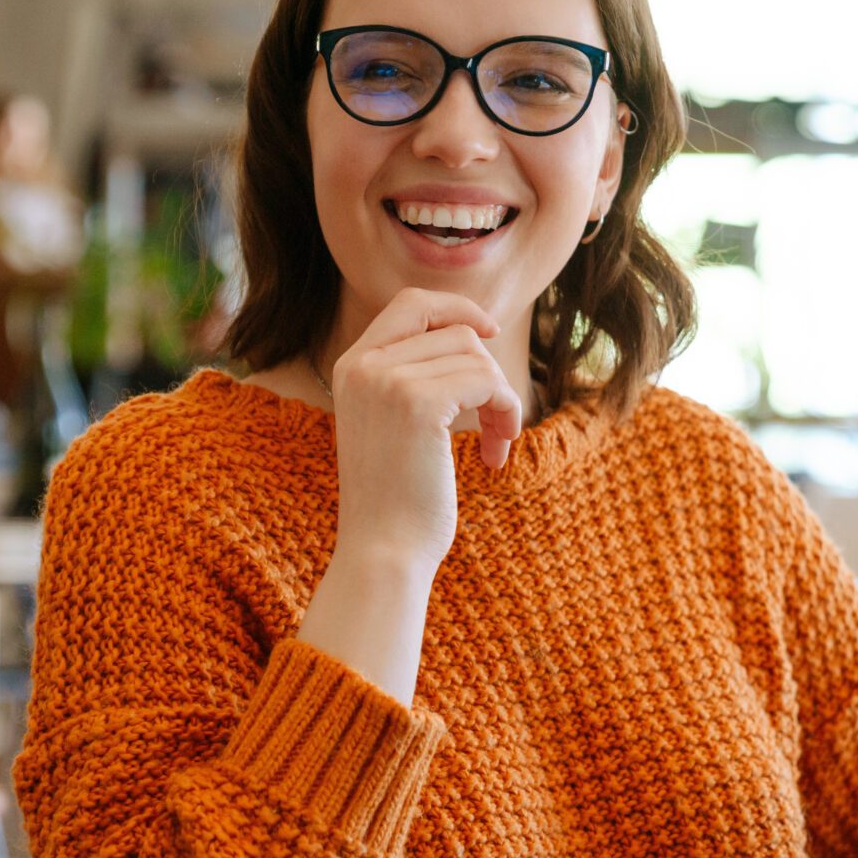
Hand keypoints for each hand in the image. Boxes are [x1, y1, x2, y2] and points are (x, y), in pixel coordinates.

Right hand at [326, 288, 525, 574]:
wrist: (382, 553)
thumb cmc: (397, 502)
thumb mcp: (393, 425)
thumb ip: (412, 378)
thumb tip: (472, 332)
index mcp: (351, 367)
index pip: (411, 304)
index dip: (457, 308)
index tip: (489, 331)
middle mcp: (363, 365)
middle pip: (455, 332)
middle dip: (488, 373)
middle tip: (497, 422)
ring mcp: (387, 381)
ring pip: (476, 356)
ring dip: (501, 399)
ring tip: (495, 443)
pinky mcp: (418, 403)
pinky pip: (487, 381)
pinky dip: (506, 412)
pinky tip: (494, 453)